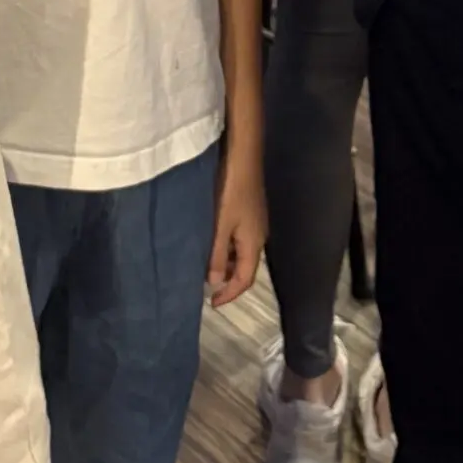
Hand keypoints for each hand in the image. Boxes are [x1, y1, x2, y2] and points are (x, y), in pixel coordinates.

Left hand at [208, 140, 265, 306]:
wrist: (244, 158)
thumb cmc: (231, 192)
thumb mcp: (220, 226)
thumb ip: (216, 255)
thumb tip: (214, 282)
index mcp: (254, 244)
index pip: (245, 280)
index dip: (230, 294)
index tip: (212, 303)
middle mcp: (259, 237)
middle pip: (244, 268)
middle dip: (227, 280)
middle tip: (205, 285)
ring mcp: (256, 224)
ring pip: (241, 254)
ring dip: (225, 263)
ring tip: (204, 264)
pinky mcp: (250, 213)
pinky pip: (239, 240)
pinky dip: (226, 248)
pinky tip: (211, 241)